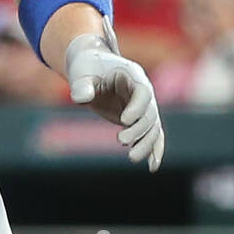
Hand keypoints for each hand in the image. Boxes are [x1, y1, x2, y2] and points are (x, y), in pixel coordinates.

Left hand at [65, 21, 164, 171]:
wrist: (91, 67)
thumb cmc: (87, 67)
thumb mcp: (81, 72)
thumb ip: (82, 85)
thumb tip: (80, 98)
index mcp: (132, 74)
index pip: (143, 92)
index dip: (137, 107)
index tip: (124, 121)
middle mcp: (142, 89)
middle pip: (149, 113)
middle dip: (138, 130)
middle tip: (120, 141)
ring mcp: (143, 105)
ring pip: (153, 126)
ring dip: (146, 144)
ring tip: (132, 158)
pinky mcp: (138, 118)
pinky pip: (152, 134)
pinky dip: (153, 149)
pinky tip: (152, 167)